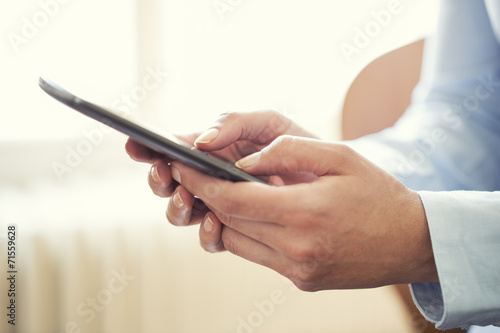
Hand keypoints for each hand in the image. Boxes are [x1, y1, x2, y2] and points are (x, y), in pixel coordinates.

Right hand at [125, 110, 315, 240]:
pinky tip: (213, 221)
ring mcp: (222, 206)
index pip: (171, 149)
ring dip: (178, 206)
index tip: (135, 144)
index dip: (148, 148)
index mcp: (211, 151)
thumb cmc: (298, 144)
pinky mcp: (238, 230)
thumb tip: (199, 141)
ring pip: (183, 213)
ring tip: (190, 196)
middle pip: (168, 184)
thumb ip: (233, 124)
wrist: (331, 179)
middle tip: (167, 173)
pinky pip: (212, 238)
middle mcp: (210, 179)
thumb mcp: (267, 122)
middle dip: (160, 180)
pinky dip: (206, 231)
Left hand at [169, 135, 438, 290]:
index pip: (232, 199)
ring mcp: (298, 269)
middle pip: (230, 220)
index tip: (182, 165)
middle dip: (205, 196)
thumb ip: (288, 152)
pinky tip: (250, 214)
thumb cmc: (379, 194)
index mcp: (304, 213)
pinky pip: (257, 255)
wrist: (412, 242)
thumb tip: (244, 161)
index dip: (200, 182)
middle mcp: (296, 248)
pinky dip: (246, 233)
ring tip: (218, 191)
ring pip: (238, 241)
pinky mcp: (301, 280)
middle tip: (190, 174)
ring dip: (223, 216)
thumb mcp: (340, 157)